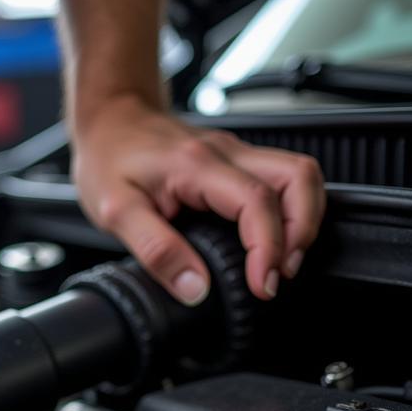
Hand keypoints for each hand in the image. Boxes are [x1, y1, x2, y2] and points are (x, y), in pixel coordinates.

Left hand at [72, 96, 325, 303]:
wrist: (108, 121)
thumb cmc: (108, 159)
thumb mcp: (115, 213)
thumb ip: (156, 252)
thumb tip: (194, 288)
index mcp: (197, 166)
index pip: (256, 203)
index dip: (268, 249)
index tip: (263, 284)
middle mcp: (226, 153)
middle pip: (297, 178)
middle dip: (301, 233)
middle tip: (280, 275)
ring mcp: (235, 153)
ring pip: (298, 174)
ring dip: (303, 219)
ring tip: (284, 260)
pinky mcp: (236, 160)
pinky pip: (280, 178)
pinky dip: (290, 210)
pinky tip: (273, 237)